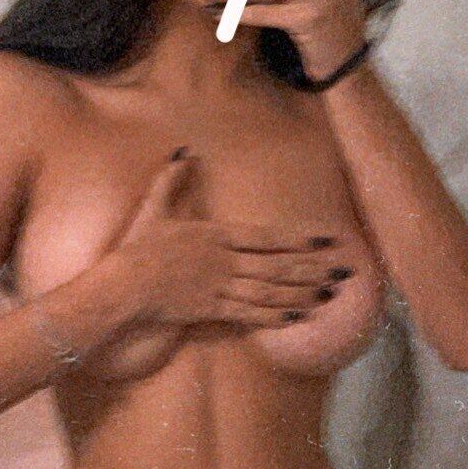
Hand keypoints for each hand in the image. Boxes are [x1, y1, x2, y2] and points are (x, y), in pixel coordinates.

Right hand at [113, 152, 351, 328]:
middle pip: (278, 265)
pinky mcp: (212, 311)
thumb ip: (172, 179)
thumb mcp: (154, 208)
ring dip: (303, 293)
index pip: (267, 236)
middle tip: (345, 270)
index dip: (300, 239)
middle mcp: (225, 261)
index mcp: (216, 235)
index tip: (327, 240)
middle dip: (314, 268)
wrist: (122, 287)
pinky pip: (251, 314)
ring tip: (330, 294)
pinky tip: (299, 317)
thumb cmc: (137, 248)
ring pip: (271, 291)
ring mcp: (221, 287)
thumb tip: (184, 150)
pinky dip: (276, 316)